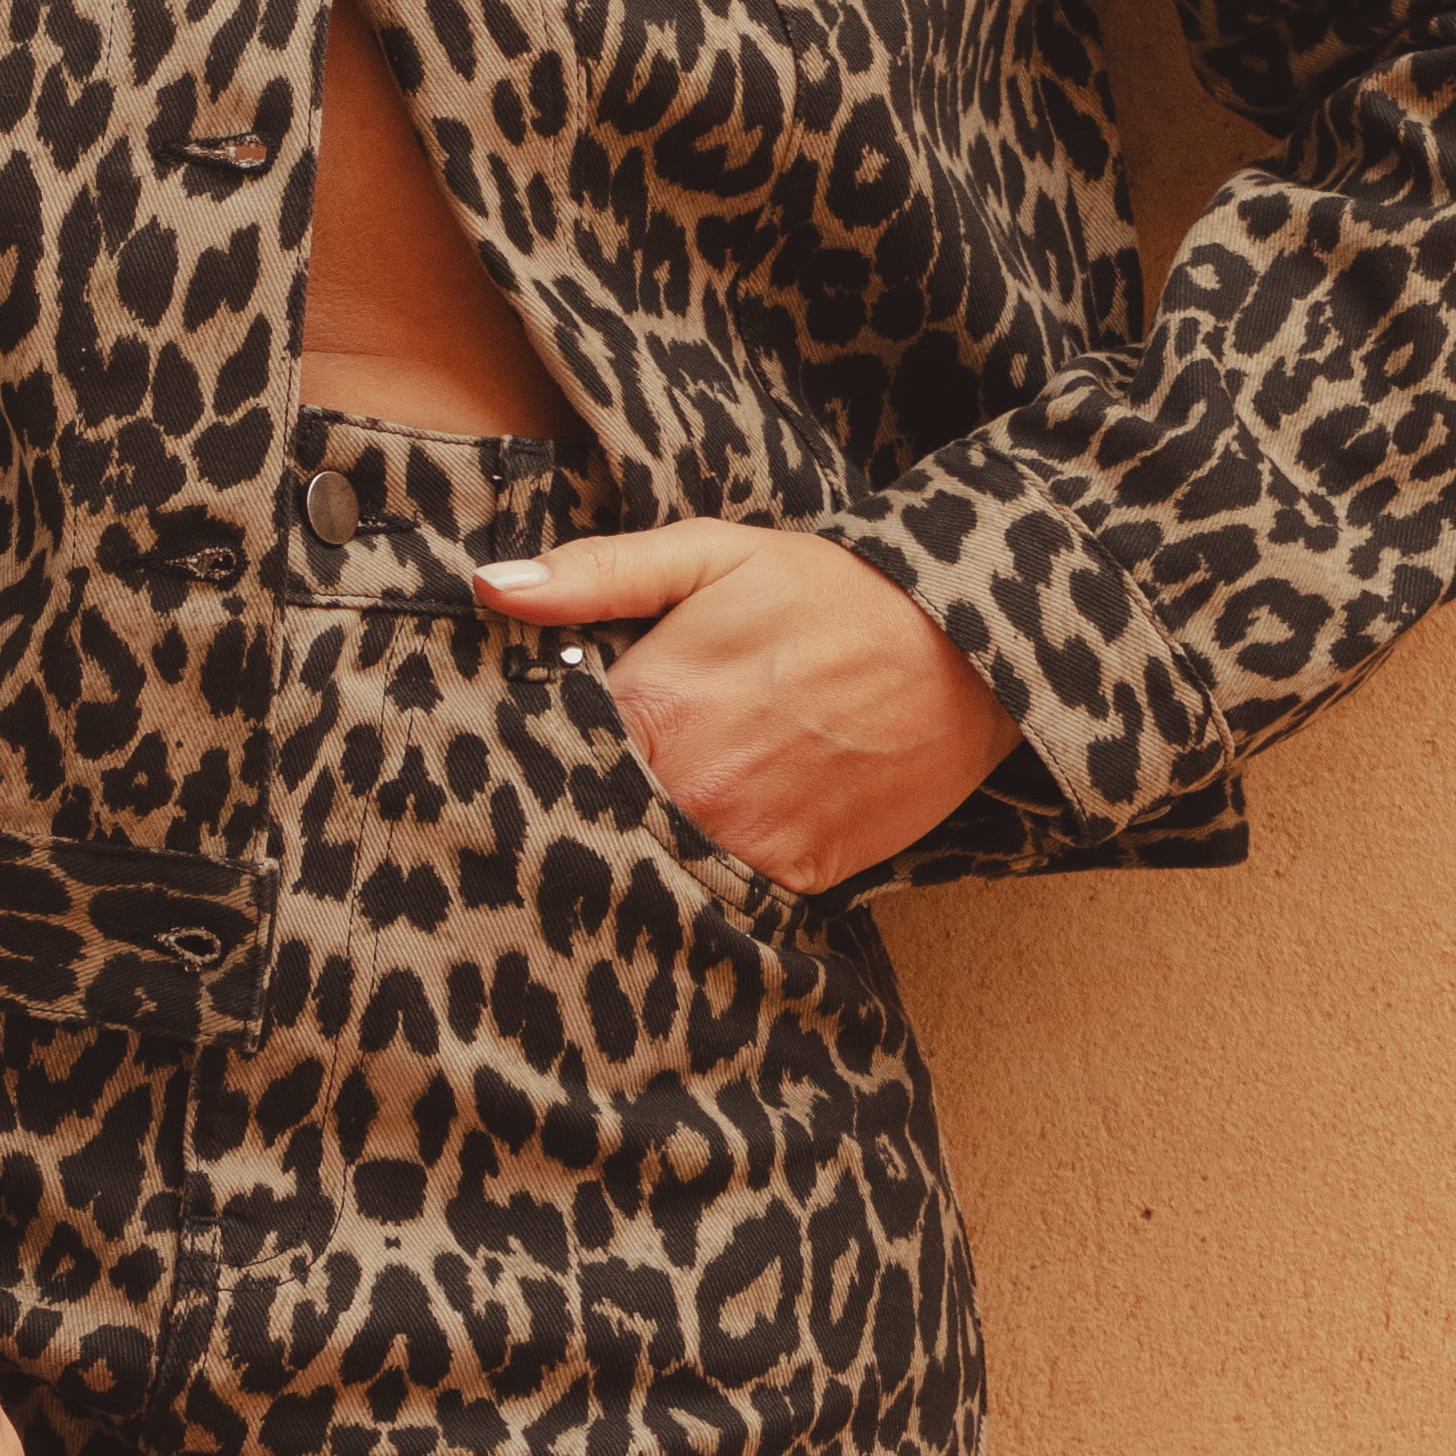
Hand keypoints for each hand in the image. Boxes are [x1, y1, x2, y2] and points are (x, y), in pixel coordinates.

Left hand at [470, 519, 1018, 888]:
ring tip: (644, 824)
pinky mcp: (797, 877)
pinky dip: (706, 882)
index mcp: (651, 707)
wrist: (967, 654)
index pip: (547, 757)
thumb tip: (489, 587)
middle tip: (551, 809)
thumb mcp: (712, 556)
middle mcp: (689, 788)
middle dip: (573, 816)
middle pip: (590, 825)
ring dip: (638, 855)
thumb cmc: (832, 594)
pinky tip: (705, 848)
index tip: (504, 763)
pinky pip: (723, 899)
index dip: (526, 762)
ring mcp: (744, 841)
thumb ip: (597, 573)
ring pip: (653, 870)